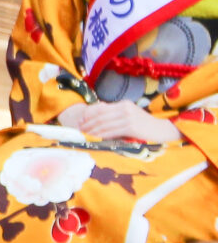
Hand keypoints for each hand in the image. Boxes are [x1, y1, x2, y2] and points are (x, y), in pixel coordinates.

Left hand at [59, 100, 181, 143]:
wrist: (164, 130)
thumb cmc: (146, 125)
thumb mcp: (130, 116)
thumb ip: (116, 115)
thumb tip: (98, 118)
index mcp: (124, 104)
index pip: (101, 108)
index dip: (89, 115)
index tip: (80, 121)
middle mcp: (125, 108)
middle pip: (100, 116)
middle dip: (88, 123)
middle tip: (79, 129)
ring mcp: (128, 117)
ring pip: (104, 124)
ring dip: (92, 130)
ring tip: (84, 135)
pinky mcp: (131, 126)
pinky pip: (111, 131)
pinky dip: (101, 135)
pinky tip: (95, 138)